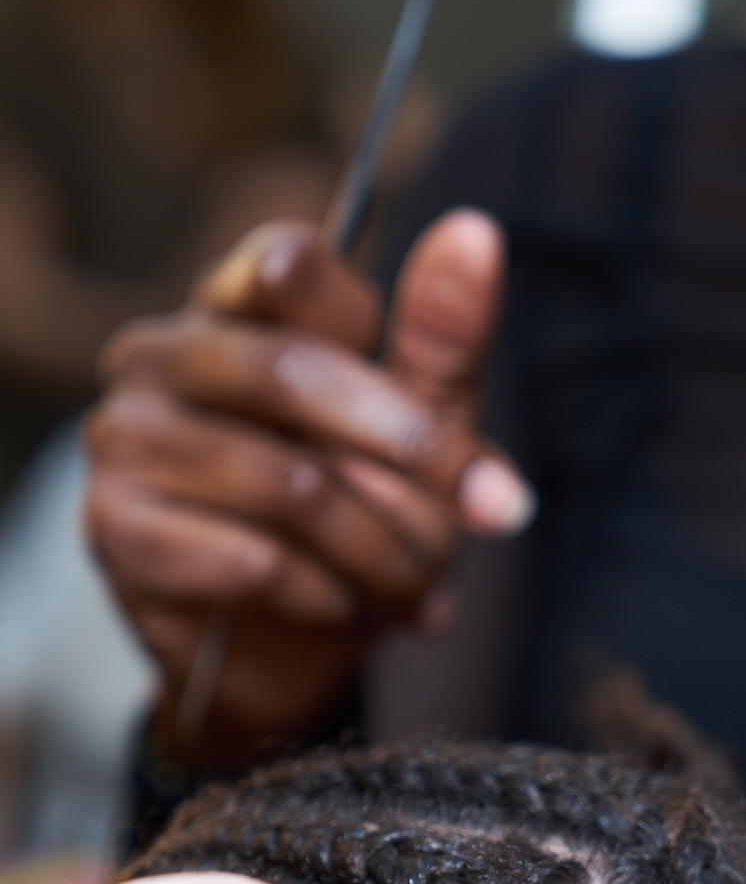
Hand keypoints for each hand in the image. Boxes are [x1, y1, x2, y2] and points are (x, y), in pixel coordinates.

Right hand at [84, 211, 533, 766]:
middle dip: (412, 454)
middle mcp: (162, 354)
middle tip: (490, 514)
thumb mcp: (419, 425)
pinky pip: (251, 560)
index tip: (454, 432)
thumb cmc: (359, 516)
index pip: (292, 266)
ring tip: (409, 583)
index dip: (386, 346)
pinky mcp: (116, 532)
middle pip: (292, 370)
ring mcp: (126, 439)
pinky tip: (340, 605)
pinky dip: (325, 594)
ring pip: (287, 482)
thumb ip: (440, 336)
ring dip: (380, 549)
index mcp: (233, 303)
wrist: (293, 652)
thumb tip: (477, 231)